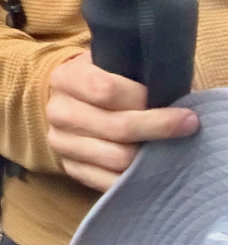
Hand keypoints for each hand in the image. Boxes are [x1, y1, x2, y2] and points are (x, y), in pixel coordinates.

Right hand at [45, 53, 199, 190]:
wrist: (69, 102)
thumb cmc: (100, 80)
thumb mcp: (108, 64)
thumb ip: (130, 74)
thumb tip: (170, 94)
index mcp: (65, 78)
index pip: (106, 89)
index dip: (142, 97)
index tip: (171, 100)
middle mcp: (58, 111)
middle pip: (117, 127)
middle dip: (159, 127)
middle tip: (187, 124)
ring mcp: (62, 143)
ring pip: (118, 157)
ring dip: (150, 154)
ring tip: (167, 145)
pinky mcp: (70, 168)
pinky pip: (111, 182)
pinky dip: (137, 177)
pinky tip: (150, 164)